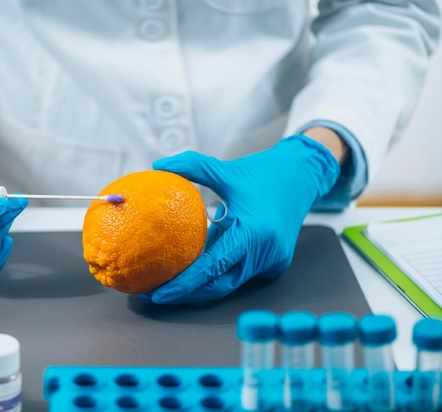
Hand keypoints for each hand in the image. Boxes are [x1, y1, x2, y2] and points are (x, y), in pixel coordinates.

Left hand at [146, 135, 339, 303]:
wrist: (302, 175)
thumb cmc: (263, 173)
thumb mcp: (225, 169)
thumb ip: (192, 166)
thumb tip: (159, 164)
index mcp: (253, 233)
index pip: (212, 268)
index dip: (184, 285)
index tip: (159, 293)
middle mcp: (265, 253)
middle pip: (219, 285)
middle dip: (187, 295)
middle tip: (156, 294)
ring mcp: (272, 262)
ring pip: (229, 283)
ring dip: (201, 287)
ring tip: (169, 286)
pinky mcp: (274, 263)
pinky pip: (240, 274)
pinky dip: (218, 274)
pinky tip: (194, 273)